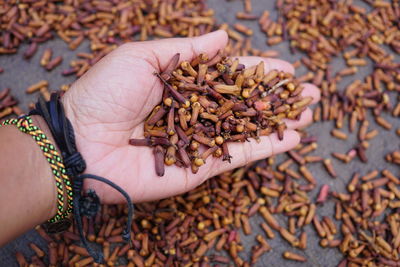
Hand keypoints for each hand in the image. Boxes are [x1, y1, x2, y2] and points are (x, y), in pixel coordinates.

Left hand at [62, 30, 319, 203]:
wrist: (83, 142)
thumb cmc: (106, 94)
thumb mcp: (143, 57)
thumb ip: (187, 50)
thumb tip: (224, 37)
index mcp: (182, 85)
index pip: (228, 77)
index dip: (257, 72)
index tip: (285, 69)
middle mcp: (194, 113)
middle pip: (244, 105)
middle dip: (276, 98)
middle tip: (309, 91)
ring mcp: (199, 141)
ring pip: (247, 130)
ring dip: (279, 122)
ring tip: (309, 112)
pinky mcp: (200, 167)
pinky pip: (238, 156)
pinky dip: (266, 147)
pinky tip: (292, 138)